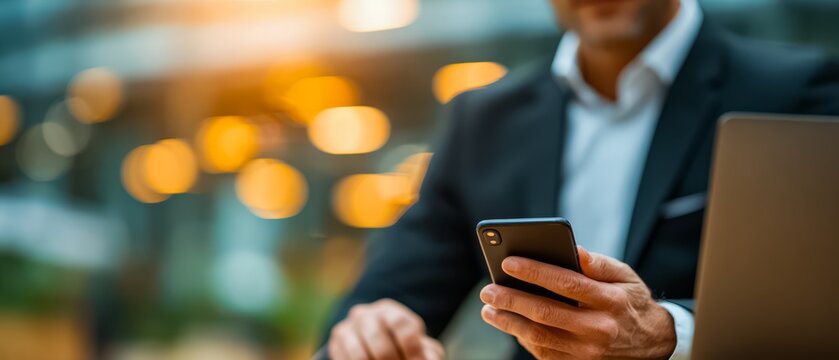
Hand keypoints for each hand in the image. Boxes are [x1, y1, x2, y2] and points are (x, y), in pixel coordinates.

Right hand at [328, 298, 444, 359]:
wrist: (371, 345)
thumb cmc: (401, 347)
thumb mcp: (418, 347)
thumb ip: (428, 353)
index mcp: (389, 311)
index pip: (401, 324)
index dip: (411, 348)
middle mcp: (365, 314)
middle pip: (379, 342)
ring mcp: (346, 328)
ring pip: (360, 355)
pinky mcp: (335, 344)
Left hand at [479, 247, 675, 358]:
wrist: (652, 344)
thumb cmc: (630, 302)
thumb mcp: (625, 277)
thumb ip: (599, 264)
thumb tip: (574, 249)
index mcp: (610, 300)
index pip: (567, 283)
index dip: (534, 272)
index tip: (508, 262)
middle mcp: (599, 328)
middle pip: (547, 313)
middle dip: (512, 299)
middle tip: (488, 290)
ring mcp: (588, 352)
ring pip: (540, 337)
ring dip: (509, 323)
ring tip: (489, 309)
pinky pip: (545, 354)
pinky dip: (523, 339)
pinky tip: (509, 325)